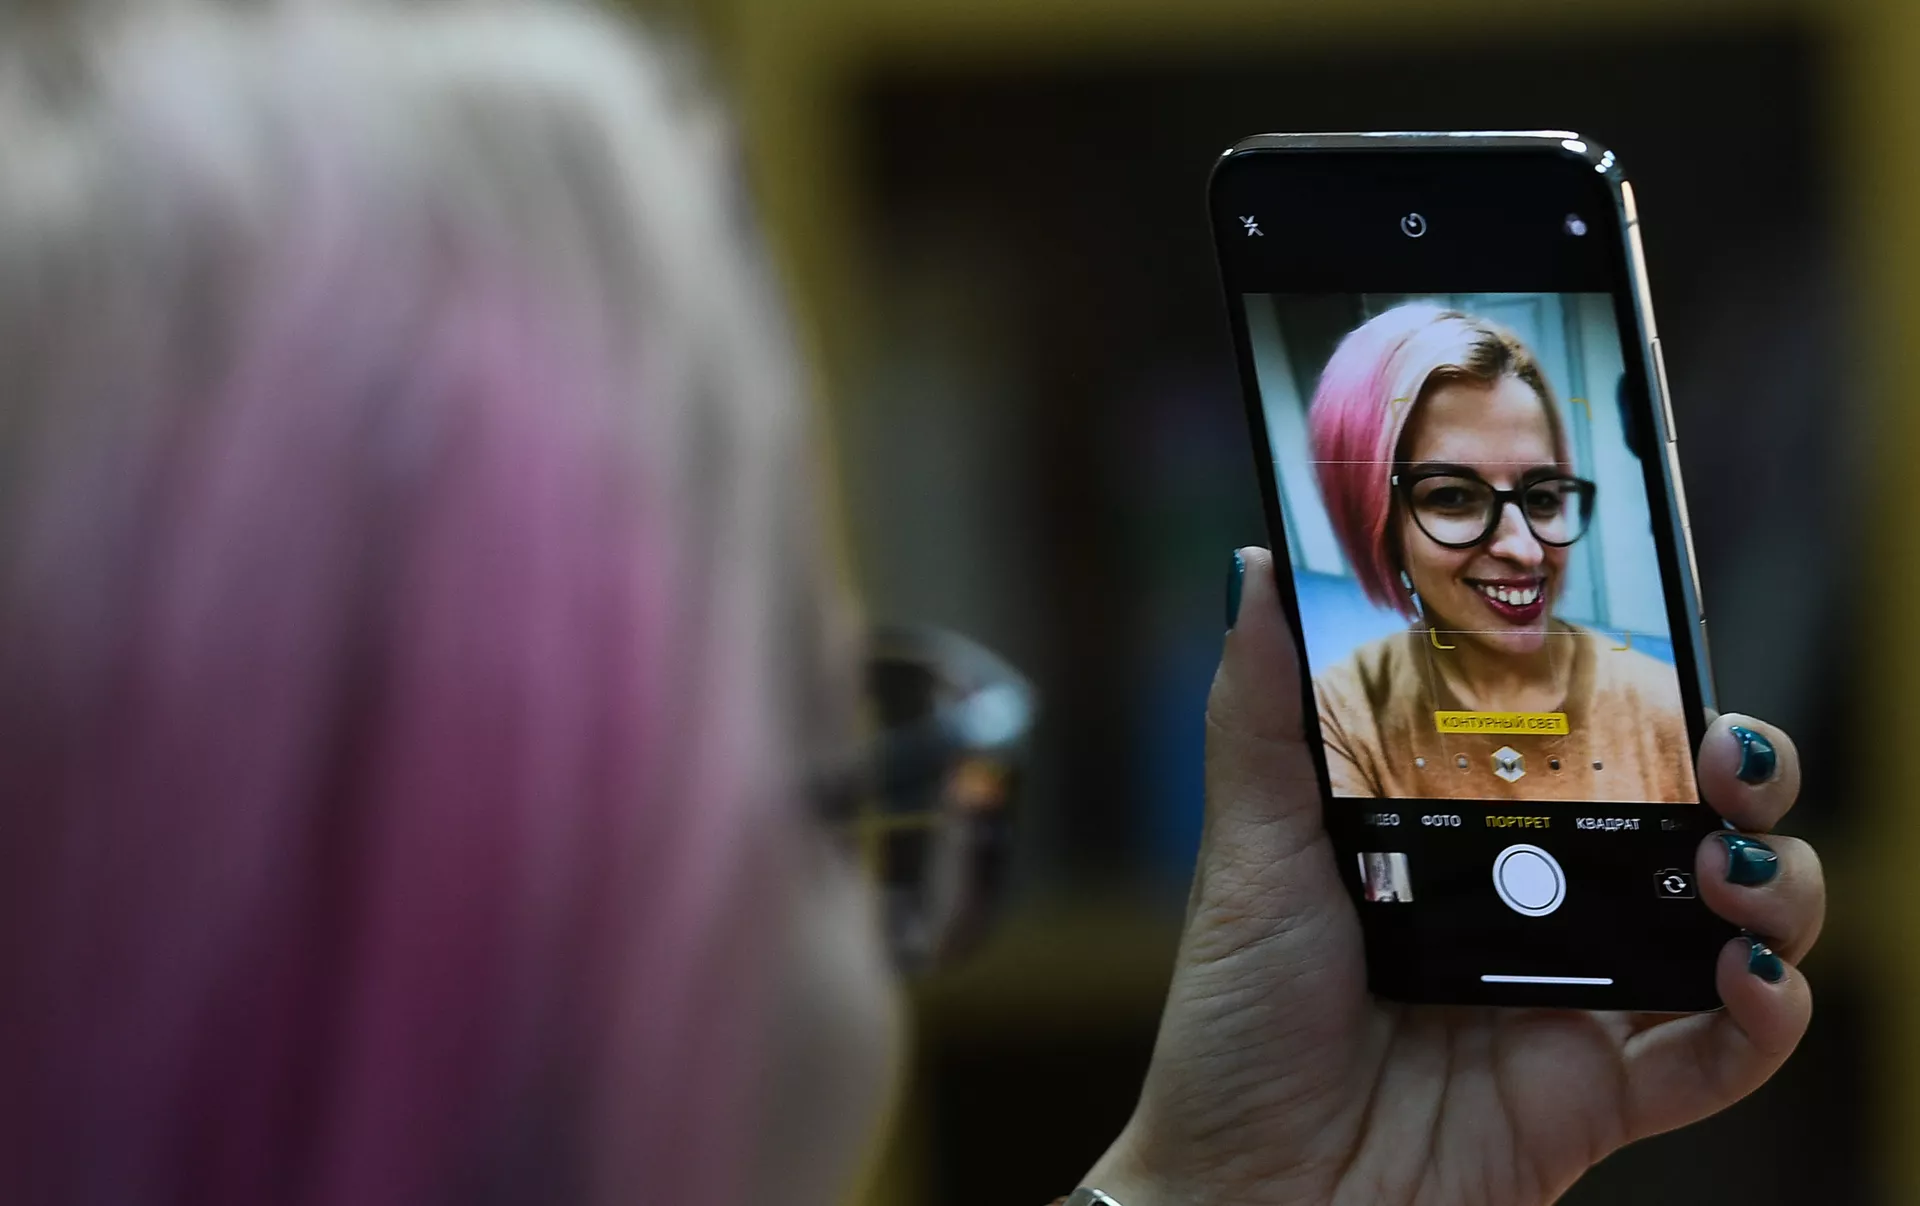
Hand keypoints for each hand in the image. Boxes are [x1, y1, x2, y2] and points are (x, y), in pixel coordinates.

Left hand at [1083, 548, 1822, 1205]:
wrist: (1243, 1193)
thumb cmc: (1236, 1026)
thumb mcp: (1249, 852)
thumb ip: (1261, 716)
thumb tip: (1257, 573)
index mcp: (1461, 845)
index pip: (1583, 751)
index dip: (1643, 703)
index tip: (1669, 654)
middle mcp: (1532, 916)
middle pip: (1680, 826)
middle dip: (1738, 778)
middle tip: (1729, 754)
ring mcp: (1574, 1008)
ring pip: (1729, 929)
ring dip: (1772, 883)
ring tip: (1729, 861)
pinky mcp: (1597, 1102)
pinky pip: (1718, 1059)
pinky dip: (1767, 1017)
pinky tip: (1753, 975)